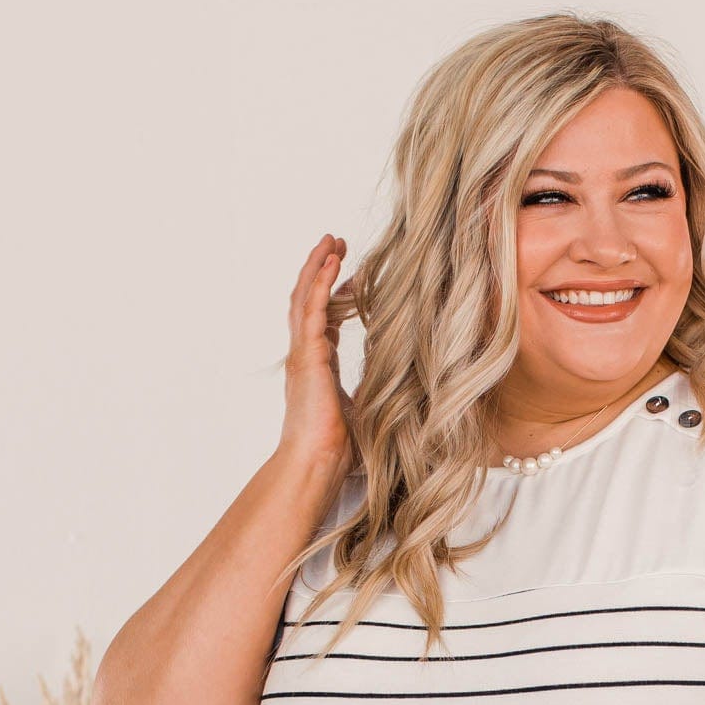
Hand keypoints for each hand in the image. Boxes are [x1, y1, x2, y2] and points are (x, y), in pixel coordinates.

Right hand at [277, 233, 355, 473]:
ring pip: (304, 298)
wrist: (318, 463)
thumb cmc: (340, 451)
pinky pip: (311, 309)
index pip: (325, 322)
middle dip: (321, 270)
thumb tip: (401, 388)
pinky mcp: (307, 356)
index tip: (352, 278)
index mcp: (319, 370)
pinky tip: (331, 260)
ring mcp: (303, 355)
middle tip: (336, 244)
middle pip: (309, 302)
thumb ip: (375, 394)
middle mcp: (307, 357)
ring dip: (317, 266)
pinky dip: (319, 281)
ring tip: (331, 240)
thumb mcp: (366, 412)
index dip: (335, 296)